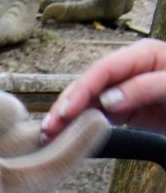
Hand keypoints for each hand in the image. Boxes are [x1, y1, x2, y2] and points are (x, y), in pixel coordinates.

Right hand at [42, 38, 165, 138]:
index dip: (81, 90)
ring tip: (50, 135)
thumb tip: (107, 100)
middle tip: (48, 129)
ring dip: (69, 119)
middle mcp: (131, 70)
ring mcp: (127, 90)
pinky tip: (66, 137)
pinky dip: (82, 127)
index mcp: (144, 55)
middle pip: (91, 85)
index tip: (64, 113)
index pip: (103, 70)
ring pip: (91, 102)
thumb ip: (145, 87)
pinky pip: (99, 116)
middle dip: (67, 106)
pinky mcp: (128, 110)